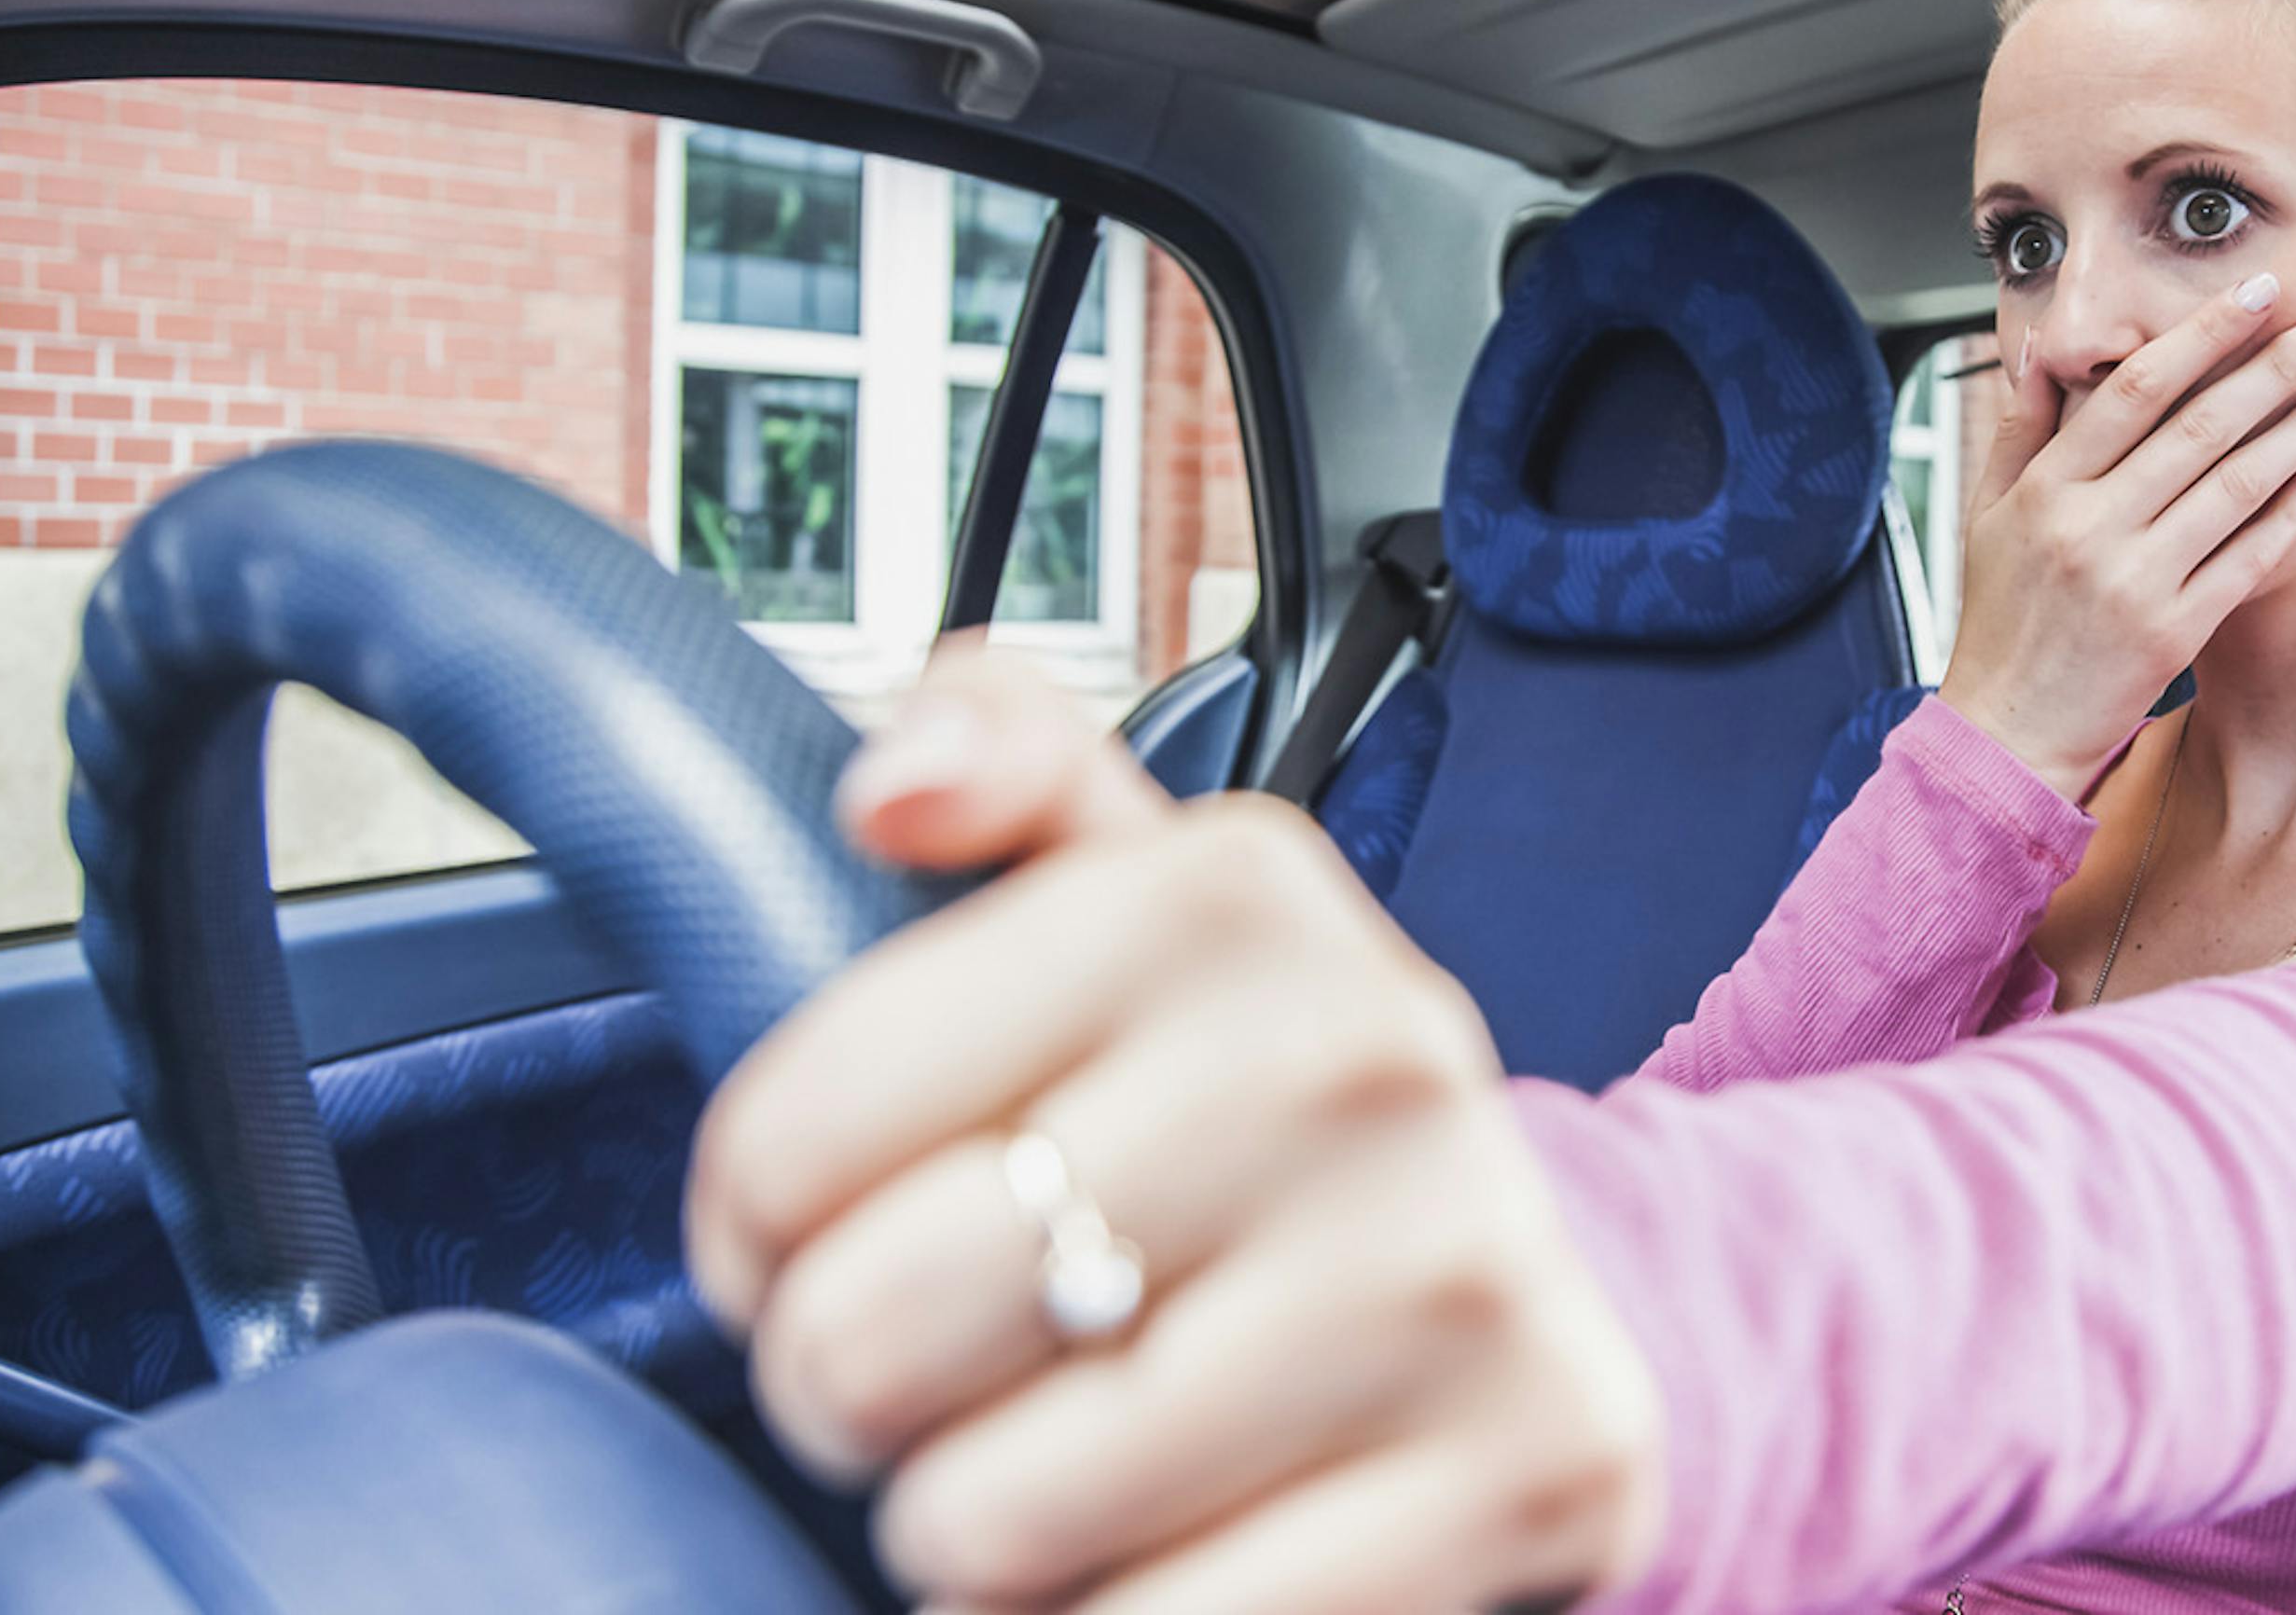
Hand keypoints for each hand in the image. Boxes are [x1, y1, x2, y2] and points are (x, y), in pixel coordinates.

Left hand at [684, 642, 1666, 1613]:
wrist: (1543, 1295)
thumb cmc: (1261, 1127)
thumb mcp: (1141, 904)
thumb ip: (1004, 760)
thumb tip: (892, 794)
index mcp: (1228, 893)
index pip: (791, 1131)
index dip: (753, 1238)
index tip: (815, 1246)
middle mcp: (1361, 1055)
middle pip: (873, 1337)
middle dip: (861, 1403)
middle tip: (947, 1383)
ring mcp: (1454, 1268)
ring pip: (991, 1523)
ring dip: (978, 1539)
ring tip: (1060, 1466)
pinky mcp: (1532, 1465)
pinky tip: (1163, 1555)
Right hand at [1937, 278, 2295, 798]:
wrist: (2008, 729)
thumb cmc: (2001, 617)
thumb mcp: (1984, 515)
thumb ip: (2016, 428)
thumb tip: (2037, 348)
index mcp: (2046, 489)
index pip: (2134, 389)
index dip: (2202, 334)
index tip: (2257, 292)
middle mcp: (2092, 527)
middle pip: (2199, 427)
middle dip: (2275, 367)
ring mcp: (2137, 581)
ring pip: (2235, 486)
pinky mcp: (2175, 630)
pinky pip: (2247, 558)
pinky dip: (2291, 512)